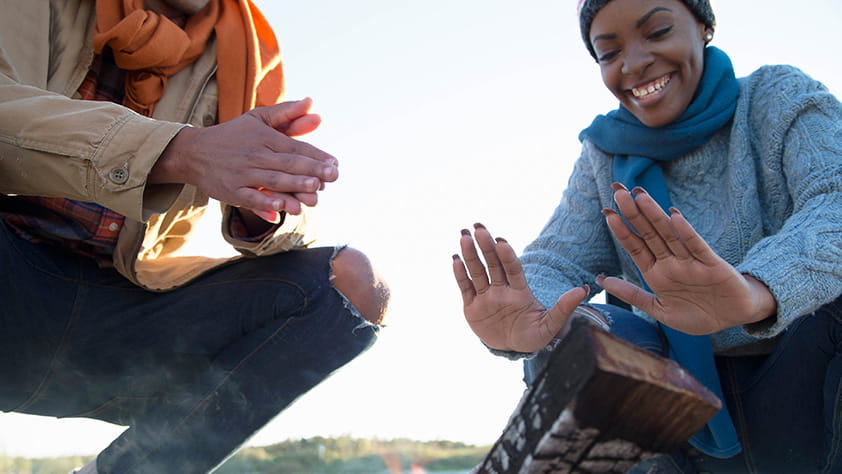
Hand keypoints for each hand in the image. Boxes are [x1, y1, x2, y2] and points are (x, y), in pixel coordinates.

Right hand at [150, 98, 336, 216]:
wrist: (193, 152)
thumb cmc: (233, 135)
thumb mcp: (257, 118)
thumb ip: (286, 113)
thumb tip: (312, 103)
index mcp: (264, 137)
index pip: (294, 147)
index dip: (316, 156)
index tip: (335, 164)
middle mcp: (254, 155)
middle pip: (287, 164)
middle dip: (311, 170)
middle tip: (333, 176)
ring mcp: (242, 174)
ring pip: (272, 181)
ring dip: (293, 186)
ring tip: (314, 190)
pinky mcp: (231, 191)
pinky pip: (250, 199)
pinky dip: (265, 204)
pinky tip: (281, 209)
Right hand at [452, 223, 588, 352]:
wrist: (513, 349)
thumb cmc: (534, 336)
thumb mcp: (551, 325)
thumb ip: (564, 308)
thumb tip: (582, 290)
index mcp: (520, 291)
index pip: (513, 269)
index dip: (507, 255)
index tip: (501, 242)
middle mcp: (502, 289)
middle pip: (493, 264)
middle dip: (486, 246)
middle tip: (478, 227)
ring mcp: (486, 297)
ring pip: (477, 272)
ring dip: (470, 254)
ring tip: (464, 236)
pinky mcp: (472, 307)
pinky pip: (465, 287)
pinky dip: (460, 274)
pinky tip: (455, 259)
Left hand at [599, 183, 776, 334]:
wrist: (734, 319)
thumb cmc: (698, 314)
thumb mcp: (659, 309)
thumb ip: (632, 294)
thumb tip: (600, 280)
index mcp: (656, 273)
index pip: (635, 246)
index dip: (621, 230)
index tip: (606, 212)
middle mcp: (671, 263)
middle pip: (649, 234)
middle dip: (633, 213)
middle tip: (619, 192)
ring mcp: (691, 262)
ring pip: (669, 234)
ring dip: (655, 215)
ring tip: (640, 196)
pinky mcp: (712, 265)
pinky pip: (697, 247)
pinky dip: (686, 233)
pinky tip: (675, 217)